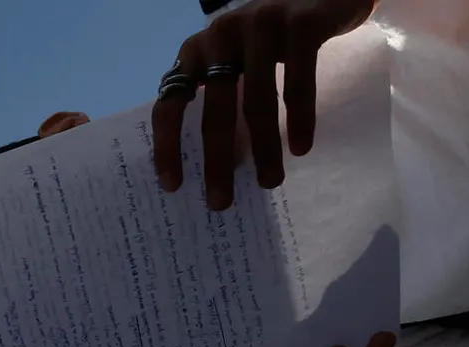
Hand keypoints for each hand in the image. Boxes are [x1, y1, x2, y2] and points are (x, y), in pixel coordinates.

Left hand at [153, 0, 374, 208]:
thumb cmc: (273, 38)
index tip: (173, 185)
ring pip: (258, 101)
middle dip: (217, 162)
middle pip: (214, 110)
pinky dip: (300, 117)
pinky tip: (301, 148)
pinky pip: (297, 81)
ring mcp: (259, 25)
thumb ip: (221, 97)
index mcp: (195, 50)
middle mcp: (220, 35)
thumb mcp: (236, 62)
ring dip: (264, 149)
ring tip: (270, 181)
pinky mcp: (299, 22)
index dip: (167, 145)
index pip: (169, 102)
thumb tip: (216, 166)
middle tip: (221, 202)